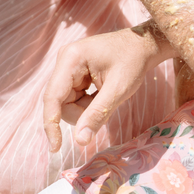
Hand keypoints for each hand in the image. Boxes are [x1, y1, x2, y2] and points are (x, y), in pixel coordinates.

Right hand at [43, 26, 172, 150]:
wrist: (142, 45)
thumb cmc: (132, 62)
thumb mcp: (118, 90)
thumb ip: (97, 114)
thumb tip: (79, 141)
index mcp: (71, 58)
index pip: (52, 97)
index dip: (51, 124)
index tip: (55, 148)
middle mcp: (65, 60)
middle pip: (61, 102)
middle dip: (81, 113)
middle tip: (105, 106)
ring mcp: (69, 66)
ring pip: (67, 103)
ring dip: (86, 109)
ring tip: (106, 95)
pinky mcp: (74, 73)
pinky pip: (74, 98)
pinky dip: (88, 103)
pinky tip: (103, 92)